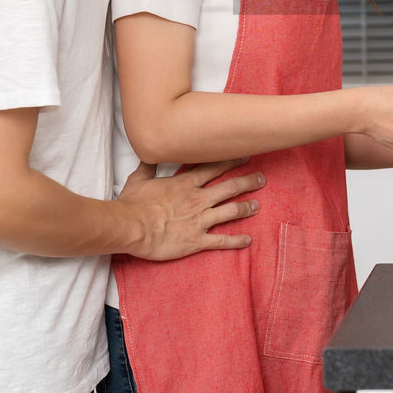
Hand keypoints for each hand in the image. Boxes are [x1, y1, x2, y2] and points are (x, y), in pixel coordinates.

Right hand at [119, 158, 265, 260]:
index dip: (232, 161)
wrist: (131, 227)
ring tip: (258, 206)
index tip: (246, 155)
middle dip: (248, 182)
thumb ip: (148, 165)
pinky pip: (221, 241)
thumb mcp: (139, 179)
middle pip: (229, 187)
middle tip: (262, 178)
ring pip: (230, 211)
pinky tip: (248, 240)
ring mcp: (200, 220)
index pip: (214, 168)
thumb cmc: (133, 204)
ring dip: (246, 208)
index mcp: (186, 184)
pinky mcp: (197, 240)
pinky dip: (236, 241)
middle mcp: (198, 199)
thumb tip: (149, 151)